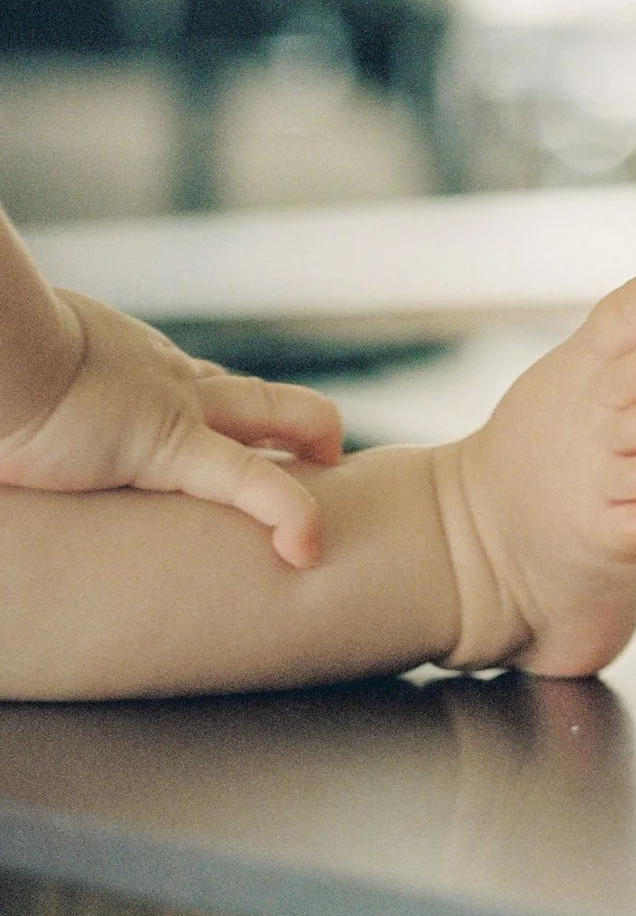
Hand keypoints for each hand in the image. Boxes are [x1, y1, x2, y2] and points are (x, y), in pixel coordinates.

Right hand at [0, 292, 344, 566]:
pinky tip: (305, 549)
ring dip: (315, 449)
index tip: (245, 442)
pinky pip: (249, 481)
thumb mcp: (23, 380)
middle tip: (320, 458)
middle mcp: (169, 378)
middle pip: (258, 393)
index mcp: (134, 366)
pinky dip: (288, 512)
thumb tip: (17, 435)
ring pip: (281, 412)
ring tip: (325, 509)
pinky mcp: (170, 447)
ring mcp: (179, 407)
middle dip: (298, 424)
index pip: (203, 385)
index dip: (231, 413)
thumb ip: (39, 406)